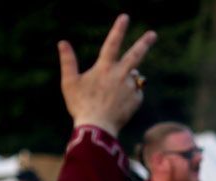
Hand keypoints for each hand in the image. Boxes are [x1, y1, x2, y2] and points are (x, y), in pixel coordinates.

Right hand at [58, 15, 156, 136]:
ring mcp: (130, 88)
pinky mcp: (137, 100)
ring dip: (127, 77)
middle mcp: (120, 75)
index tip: (125, 17)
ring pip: (133, 75)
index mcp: (104, 68)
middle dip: (144, 43)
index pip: (112, 43)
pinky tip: (118, 102)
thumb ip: (68, 61)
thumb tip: (62, 42)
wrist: (98, 128)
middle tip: (153, 34)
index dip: (118, 29)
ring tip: (112, 92)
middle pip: (136, 55)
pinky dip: (129, 92)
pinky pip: (136, 91)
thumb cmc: (81, 105)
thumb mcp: (70, 82)